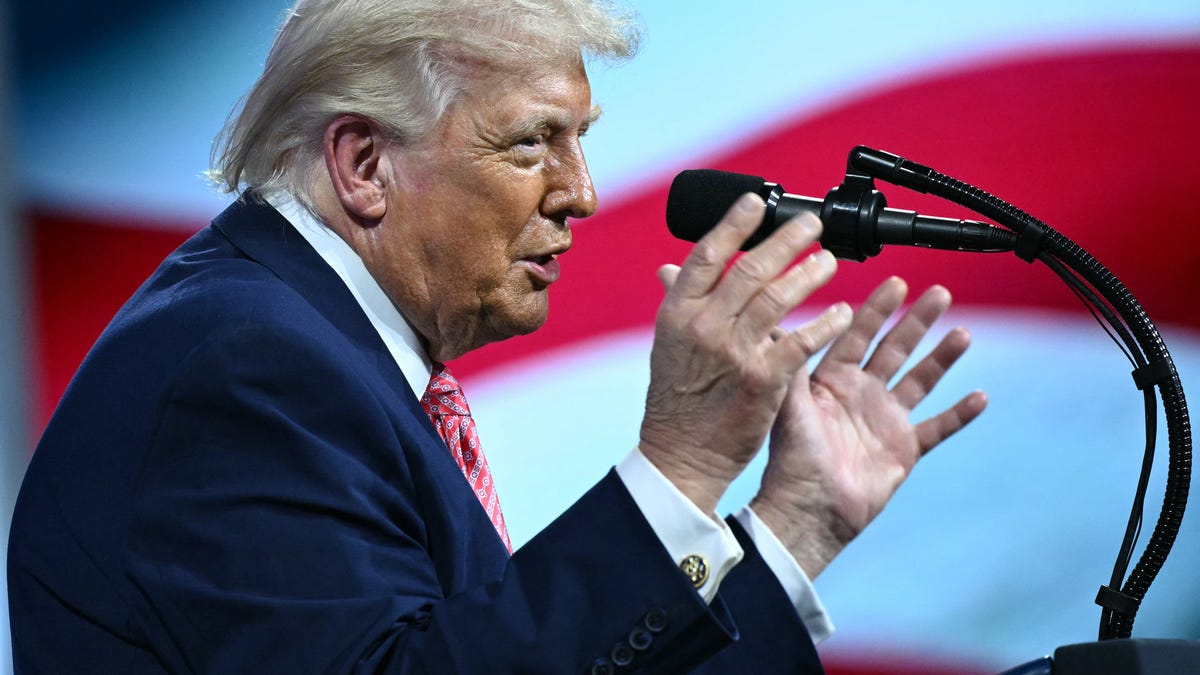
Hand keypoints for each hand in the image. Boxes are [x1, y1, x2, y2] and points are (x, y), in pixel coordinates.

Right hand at [639, 193, 853, 514]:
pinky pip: (801, 341)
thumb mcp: (668, 346)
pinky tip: (843, 312)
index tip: (758, 202)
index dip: (734, 224)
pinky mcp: (762, 379)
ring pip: (778, 298)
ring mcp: (733, 351)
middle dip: (786, 241)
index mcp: (677, 312)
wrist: (681, 455)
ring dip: (810, 275)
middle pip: (749, 269)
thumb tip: (672, 267)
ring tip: (832, 261)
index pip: (706, 255)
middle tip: (813, 224)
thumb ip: (679, 303)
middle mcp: (703, 325)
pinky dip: (823, 324)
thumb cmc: (676, 401)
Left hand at [751, 277, 987, 577]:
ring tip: (963, 333)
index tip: (896, 281)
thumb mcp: (786, 405)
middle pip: (895, 349)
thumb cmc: (792, 460)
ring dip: (942, 357)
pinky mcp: (904, 450)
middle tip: (940, 292)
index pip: (857, 335)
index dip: (876, 309)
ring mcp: (885, 421)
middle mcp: (861, 395)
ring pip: (920, 380)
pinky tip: (980, 396)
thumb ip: (787, 364)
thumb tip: (774, 322)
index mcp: (832, 381)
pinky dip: (959, 414)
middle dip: (916, 321)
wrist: (809, 511)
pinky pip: (938, 428)